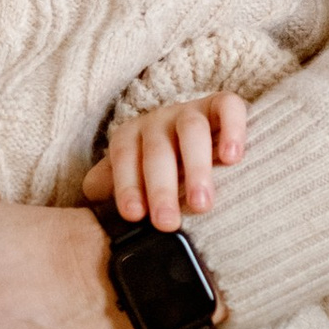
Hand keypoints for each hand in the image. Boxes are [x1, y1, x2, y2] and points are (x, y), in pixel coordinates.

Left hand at [88, 90, 248, 232]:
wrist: (197, 135)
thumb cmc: (159, 169)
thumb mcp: (131, 177)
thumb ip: (109, 190)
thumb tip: (95, 213)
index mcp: (130, 137)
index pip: (123, 157)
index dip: (127, 185)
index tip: (134, 216)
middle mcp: (158, 121)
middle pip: (158, 151)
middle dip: (161, 188)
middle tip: (167, 223)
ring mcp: (191, 111)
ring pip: (192, 131)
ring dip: (196, 167)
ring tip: (202, 204)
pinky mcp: (222, 105)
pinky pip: (228, 107)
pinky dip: (232, 129)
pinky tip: (233, 158)